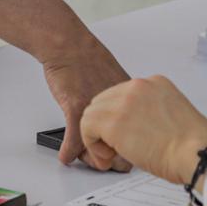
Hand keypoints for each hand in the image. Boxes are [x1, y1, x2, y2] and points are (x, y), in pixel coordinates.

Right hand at [41, 31, 131, 167]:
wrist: (69, 45)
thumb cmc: (89, 60)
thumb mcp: (116, 80)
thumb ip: (123, 101)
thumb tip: (127, 121)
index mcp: (131, 99)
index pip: (140, 136)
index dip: (131, 149)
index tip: (123, 153)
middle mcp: (118, 105)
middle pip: (121, 147)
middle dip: (112, 159)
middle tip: (104, 159)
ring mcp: (97, 109)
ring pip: (97, 148)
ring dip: (89, 157)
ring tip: (84, 155)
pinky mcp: (76, 109)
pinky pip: (74, 142)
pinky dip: (69, 153)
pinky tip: (66, 155)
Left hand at [81, 76, 206, 183]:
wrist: (196, 152)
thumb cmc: (192, 144)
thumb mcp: (172, 115)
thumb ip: (151, 113)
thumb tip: (136, 129)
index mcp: (155, 83)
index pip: (122, 96)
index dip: (119, 119)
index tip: (125, 136)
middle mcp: (138, 86)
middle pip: (103, 101)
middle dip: (105, 126)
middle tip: (115, 148)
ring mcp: (125, 101)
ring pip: (92, 113)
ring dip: (97, 136)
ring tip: (112, 154)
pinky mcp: (113, 121)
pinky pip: (86, 128)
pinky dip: (92, 145)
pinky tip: (107, 156)